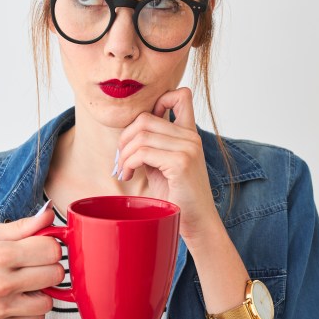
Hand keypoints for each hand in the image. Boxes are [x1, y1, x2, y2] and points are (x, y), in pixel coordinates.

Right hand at [0, 205, 65, 318]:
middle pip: (55, 274)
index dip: (49, 247)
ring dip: (41, 293)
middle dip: (48, 269)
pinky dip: (31, 311)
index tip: (39, 249)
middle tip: (32, 268)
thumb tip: (49, 215)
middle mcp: (0, 282)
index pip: (51, 249)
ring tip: (23, 287)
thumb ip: (22, 226)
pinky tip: (15, 302)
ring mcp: (0, 308)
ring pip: (49, 301)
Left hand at [115, 87, 223, 242]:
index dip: (157, 102)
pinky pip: (142, 152)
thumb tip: (128, 135)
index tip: (140, 131)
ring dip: (124, 154)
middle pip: (145, 118)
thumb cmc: (178, 198)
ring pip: (140, 134)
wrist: (197, 223)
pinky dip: (128, 163)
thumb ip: (152, 146)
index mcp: (190, 134)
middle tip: (121, 160)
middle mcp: (191, 137)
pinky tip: (129, 175)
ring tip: (124, 171)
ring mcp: (188, 148)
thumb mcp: (163, 165)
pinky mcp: (181, 162)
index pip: (181, 95)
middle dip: (125, 138)